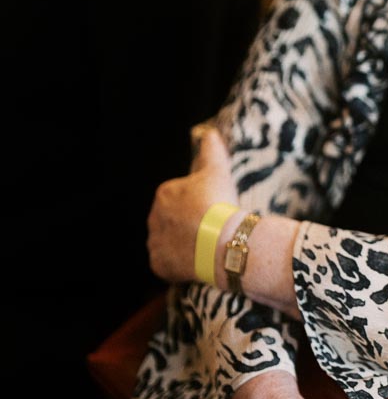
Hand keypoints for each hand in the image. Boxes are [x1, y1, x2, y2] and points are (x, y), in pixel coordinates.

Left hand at [147, 127, 237, 283]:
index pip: (178, 198)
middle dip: (187, 224)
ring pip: (167, 242)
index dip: (197, 204)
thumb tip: (210, 133)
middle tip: (210, 229)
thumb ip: (211, 150)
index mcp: (164, 194)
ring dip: (181, 244)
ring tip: (204, 247)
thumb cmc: (220, 204)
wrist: (223, 241)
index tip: (212, 210)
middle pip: (171, 220)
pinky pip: (167, 264)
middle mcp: (153, 218)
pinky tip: (196, 261)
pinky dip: (179, 264)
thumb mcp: (218, 171)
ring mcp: (155, 243)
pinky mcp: (159, 265)